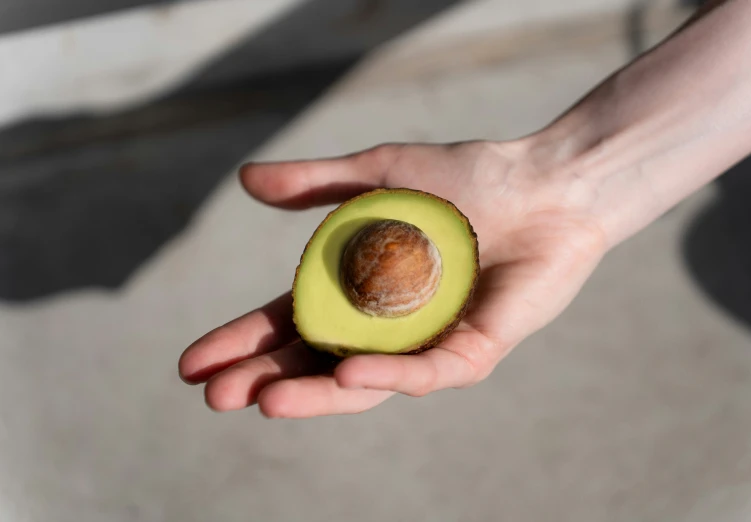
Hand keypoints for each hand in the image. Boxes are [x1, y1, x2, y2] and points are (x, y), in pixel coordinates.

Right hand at [178, 140, 607, 417]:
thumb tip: (245, 179)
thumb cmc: (466, 178)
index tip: (190, 364)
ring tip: (260, 400)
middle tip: (213, 395)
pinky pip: (424, 371)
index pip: (287, 324)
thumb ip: (316, 184)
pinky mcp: (471, 353)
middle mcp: (384, 326)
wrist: (544, 182)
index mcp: (357, 291)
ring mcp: (425, 344)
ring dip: (312, 394)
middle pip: (314, 363)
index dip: (240, 343)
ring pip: (362, 383)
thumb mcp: (378, 175)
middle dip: (262, 380)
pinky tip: (346, 371)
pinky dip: (386, 372)